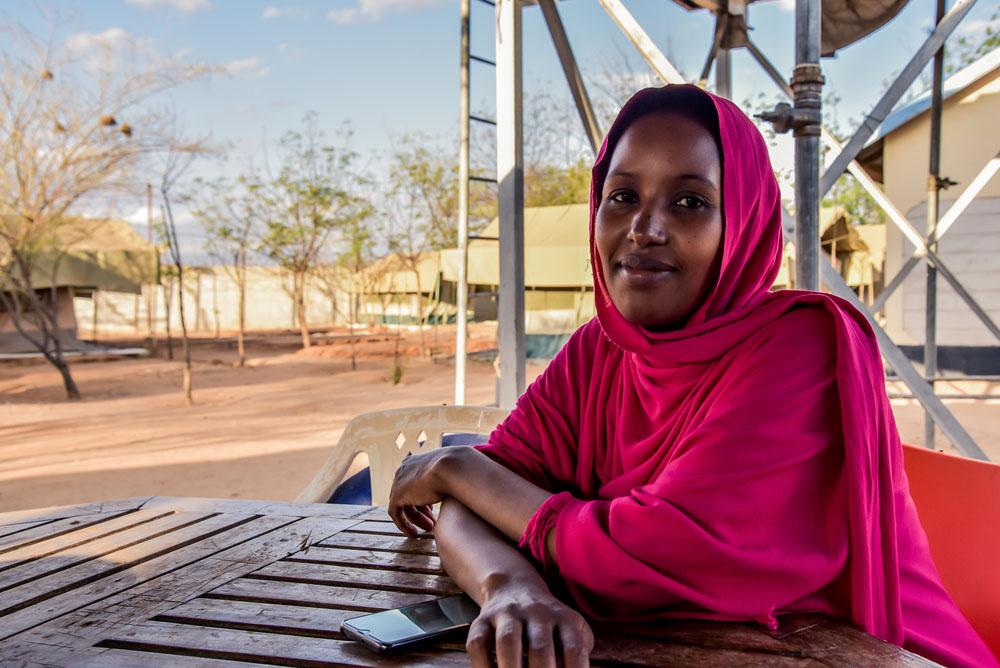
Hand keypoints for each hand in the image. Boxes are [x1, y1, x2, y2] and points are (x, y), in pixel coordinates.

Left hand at [388, 448, 459, 535]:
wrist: (452, 467)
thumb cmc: (457, 470)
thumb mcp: (452, 474)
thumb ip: (449, 481)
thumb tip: (460, 488)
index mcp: (416, 461)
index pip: (415, 482)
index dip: (424, 497)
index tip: (433, 510)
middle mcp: (405, 469)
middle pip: (409, 493)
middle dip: (421, 510)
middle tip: (432, 522)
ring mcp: (399, 481)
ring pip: (403, 504)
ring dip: (416, 518)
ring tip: (429, 528)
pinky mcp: (397, 495)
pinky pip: (395, 512)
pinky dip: (403, 524)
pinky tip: (413, 533)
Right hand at [466, 581, 593, 667]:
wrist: (514, 587)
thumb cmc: (548, 623)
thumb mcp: (571, 630)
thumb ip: (577, 654)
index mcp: (564, 618)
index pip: (574, 648)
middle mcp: (537, 612)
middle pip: (540, 647)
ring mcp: (507, 613)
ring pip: (508, 640)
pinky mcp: (482, 620)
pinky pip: (478, 643)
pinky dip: (483, 666)